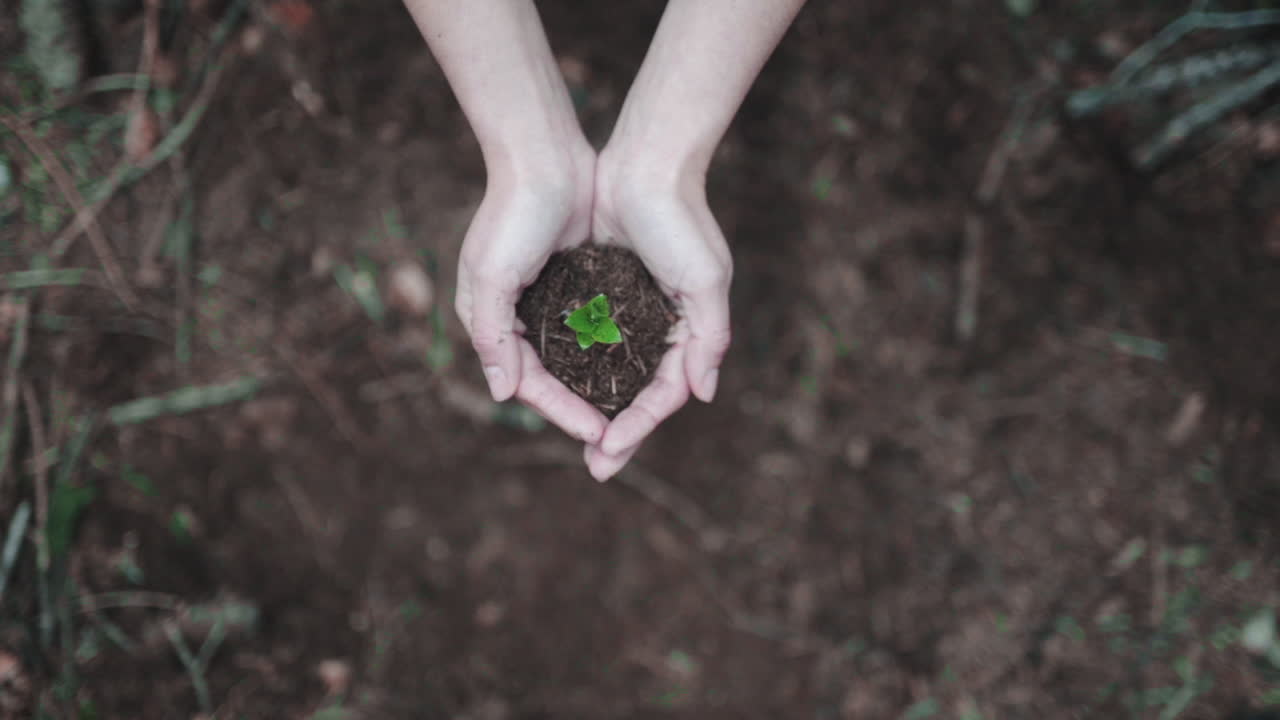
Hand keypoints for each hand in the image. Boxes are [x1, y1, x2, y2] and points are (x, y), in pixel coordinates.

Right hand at [455, 143, 609, 443]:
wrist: (543, 156)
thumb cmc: (511, 213)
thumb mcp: (491, 275)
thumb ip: (493, 335)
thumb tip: (500, 392)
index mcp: (494, 321)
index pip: (529, 383)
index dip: (562, 412)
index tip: (599, 434)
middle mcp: (519, 318)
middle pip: (553, 381)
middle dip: (580, 414)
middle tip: (614, 446)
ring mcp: (550, 300)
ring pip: (576, 362)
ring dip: (599, 391)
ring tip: (629, 418)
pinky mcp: (578, 282)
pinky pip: (595, 331)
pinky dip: (612, 354)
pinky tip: (637, 372)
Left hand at [582, 148, 732, 479]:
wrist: (647, 162)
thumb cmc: (681, 219)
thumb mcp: (705, 279)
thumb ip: (708, 337)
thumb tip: (704, 394)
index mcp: (686, 329)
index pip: (664, 394)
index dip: (640, 426)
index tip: (610, 452)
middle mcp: (659, 325)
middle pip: (638, 393)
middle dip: (621, 433)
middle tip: (597, 469)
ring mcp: (629, 309)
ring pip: (611, 373)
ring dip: (597, 406)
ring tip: (578, 438)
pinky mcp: (601, 289)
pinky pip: (589, 340)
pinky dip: (578, 367)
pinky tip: (559, 387)